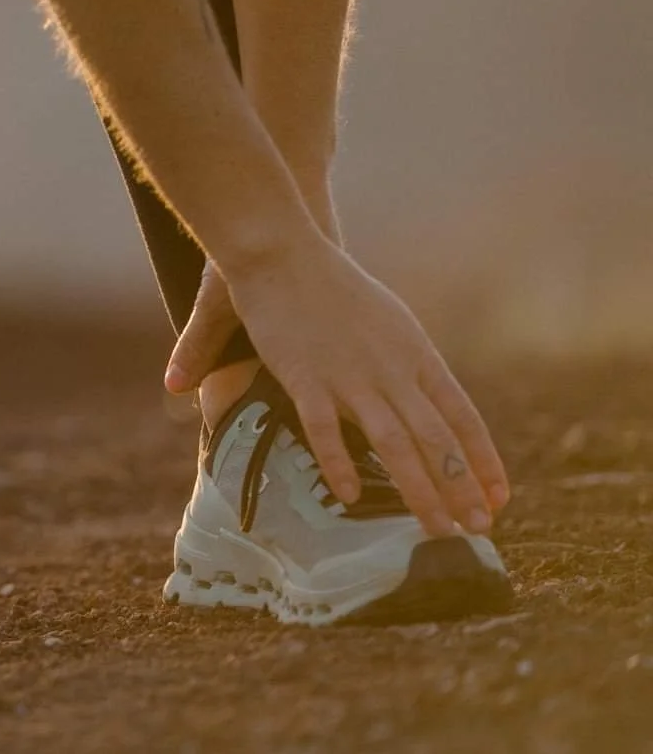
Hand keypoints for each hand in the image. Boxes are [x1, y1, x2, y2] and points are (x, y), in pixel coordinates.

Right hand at [169, 237, 510, 536]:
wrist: (285, 252)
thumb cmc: (333, 286)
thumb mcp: (387, 322)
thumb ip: (403, 364)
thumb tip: (417, 399)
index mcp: (417, 355)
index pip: (462, 416)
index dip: (483, 460)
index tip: (499, 497)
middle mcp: (393, 370)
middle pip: (437, 439)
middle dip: (462, 488)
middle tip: (478, 530)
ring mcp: (351, 376)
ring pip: (395, 443)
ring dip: (420, 491)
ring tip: (438, 530)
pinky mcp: (306, 378)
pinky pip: (325, 430)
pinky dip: (340, 464)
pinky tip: (352, 497)